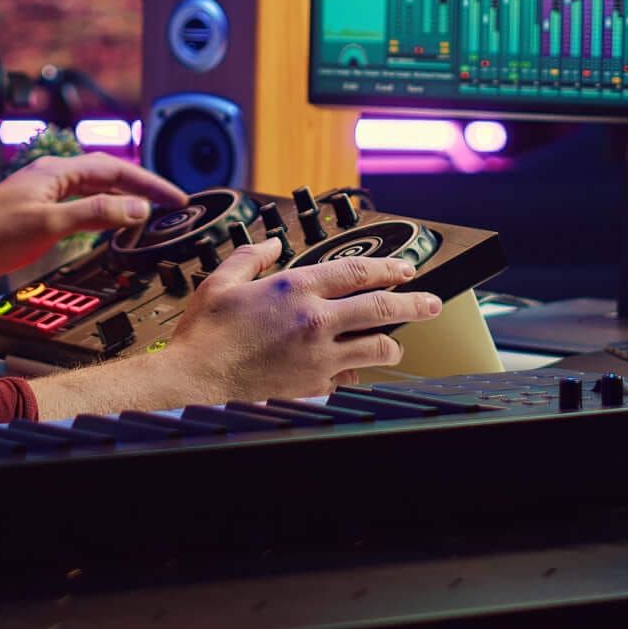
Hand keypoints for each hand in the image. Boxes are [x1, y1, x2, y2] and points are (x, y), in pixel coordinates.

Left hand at [0, 153, 187, 303]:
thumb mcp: (50, 223)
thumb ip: (96, 214)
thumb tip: (137, 207)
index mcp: (56, 170)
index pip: (115, 170)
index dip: (149, 183)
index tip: (176, 198)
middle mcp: (51, 178)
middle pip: (107, 176)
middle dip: (141, 188)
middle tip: (170, 206)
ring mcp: (43, 196)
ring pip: (93, 192)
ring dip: (122, 201)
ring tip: (148, 214)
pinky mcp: (36, 216)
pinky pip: (79, 208)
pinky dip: (102, 215)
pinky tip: (108, 227)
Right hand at [162, 237, 446, 399]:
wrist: (194, 380)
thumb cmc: (205, 333)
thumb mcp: (222, 281)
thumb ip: (252, 257)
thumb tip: (273, 243)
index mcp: (296, 288)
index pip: (357, 271)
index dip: (389, 267)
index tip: (406, 269)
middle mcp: (315, 321)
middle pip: (381, 307)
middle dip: (415, 303)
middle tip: (434, 303)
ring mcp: (318, 356)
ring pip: (377, 347)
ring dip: (392, 343)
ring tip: (398, 342)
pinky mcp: (313, 384)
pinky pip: (350, 377)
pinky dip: (355, 372)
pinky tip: (354, 369)